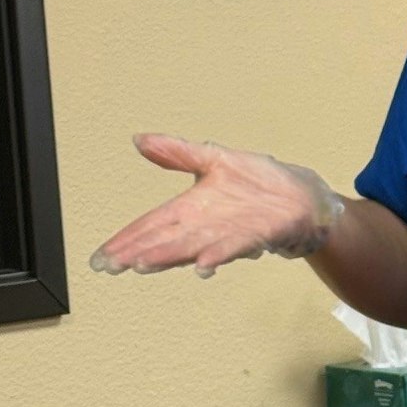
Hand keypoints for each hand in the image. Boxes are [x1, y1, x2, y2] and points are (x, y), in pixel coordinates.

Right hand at [91, 134, 343, 277]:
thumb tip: (138, 140)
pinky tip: (203, 265)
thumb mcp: (214, 160)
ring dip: (170, 257)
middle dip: (138, 253)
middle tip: (111, 267)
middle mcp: (207, 225)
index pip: (152, 225)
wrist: (305, 197)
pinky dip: (218, 255)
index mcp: (193, 209)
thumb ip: (177, 153)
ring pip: (194, 247)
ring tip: (143, 265)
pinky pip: (235, 246)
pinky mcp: (259, 233)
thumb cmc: (261, 183)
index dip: (127, 240)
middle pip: (166, 240)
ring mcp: (231, 232)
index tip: (101, 258)